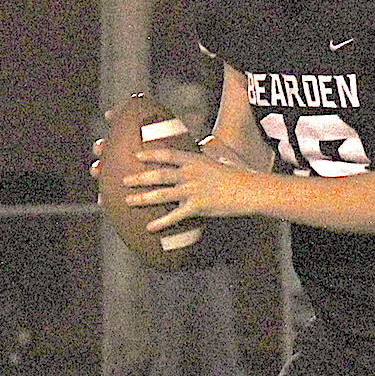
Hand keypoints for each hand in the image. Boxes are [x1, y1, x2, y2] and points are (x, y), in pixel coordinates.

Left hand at [125, 141, 257, 231]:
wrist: (250, 190)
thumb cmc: (239, 174)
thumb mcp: (220, 160)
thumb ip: (206, 157)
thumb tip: (203, 148)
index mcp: (195, 160)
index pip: (168, 155)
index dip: (151, 154)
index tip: (137, 155)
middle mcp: (190, 174)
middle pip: (159, 175)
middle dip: (139, 177)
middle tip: (123, 180)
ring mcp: (192, 191)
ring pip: (162, 194)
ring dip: (143, 198)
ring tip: (128, 200)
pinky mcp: (197, 207)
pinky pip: (175, 216)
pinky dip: (161, 222)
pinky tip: (149, 227)